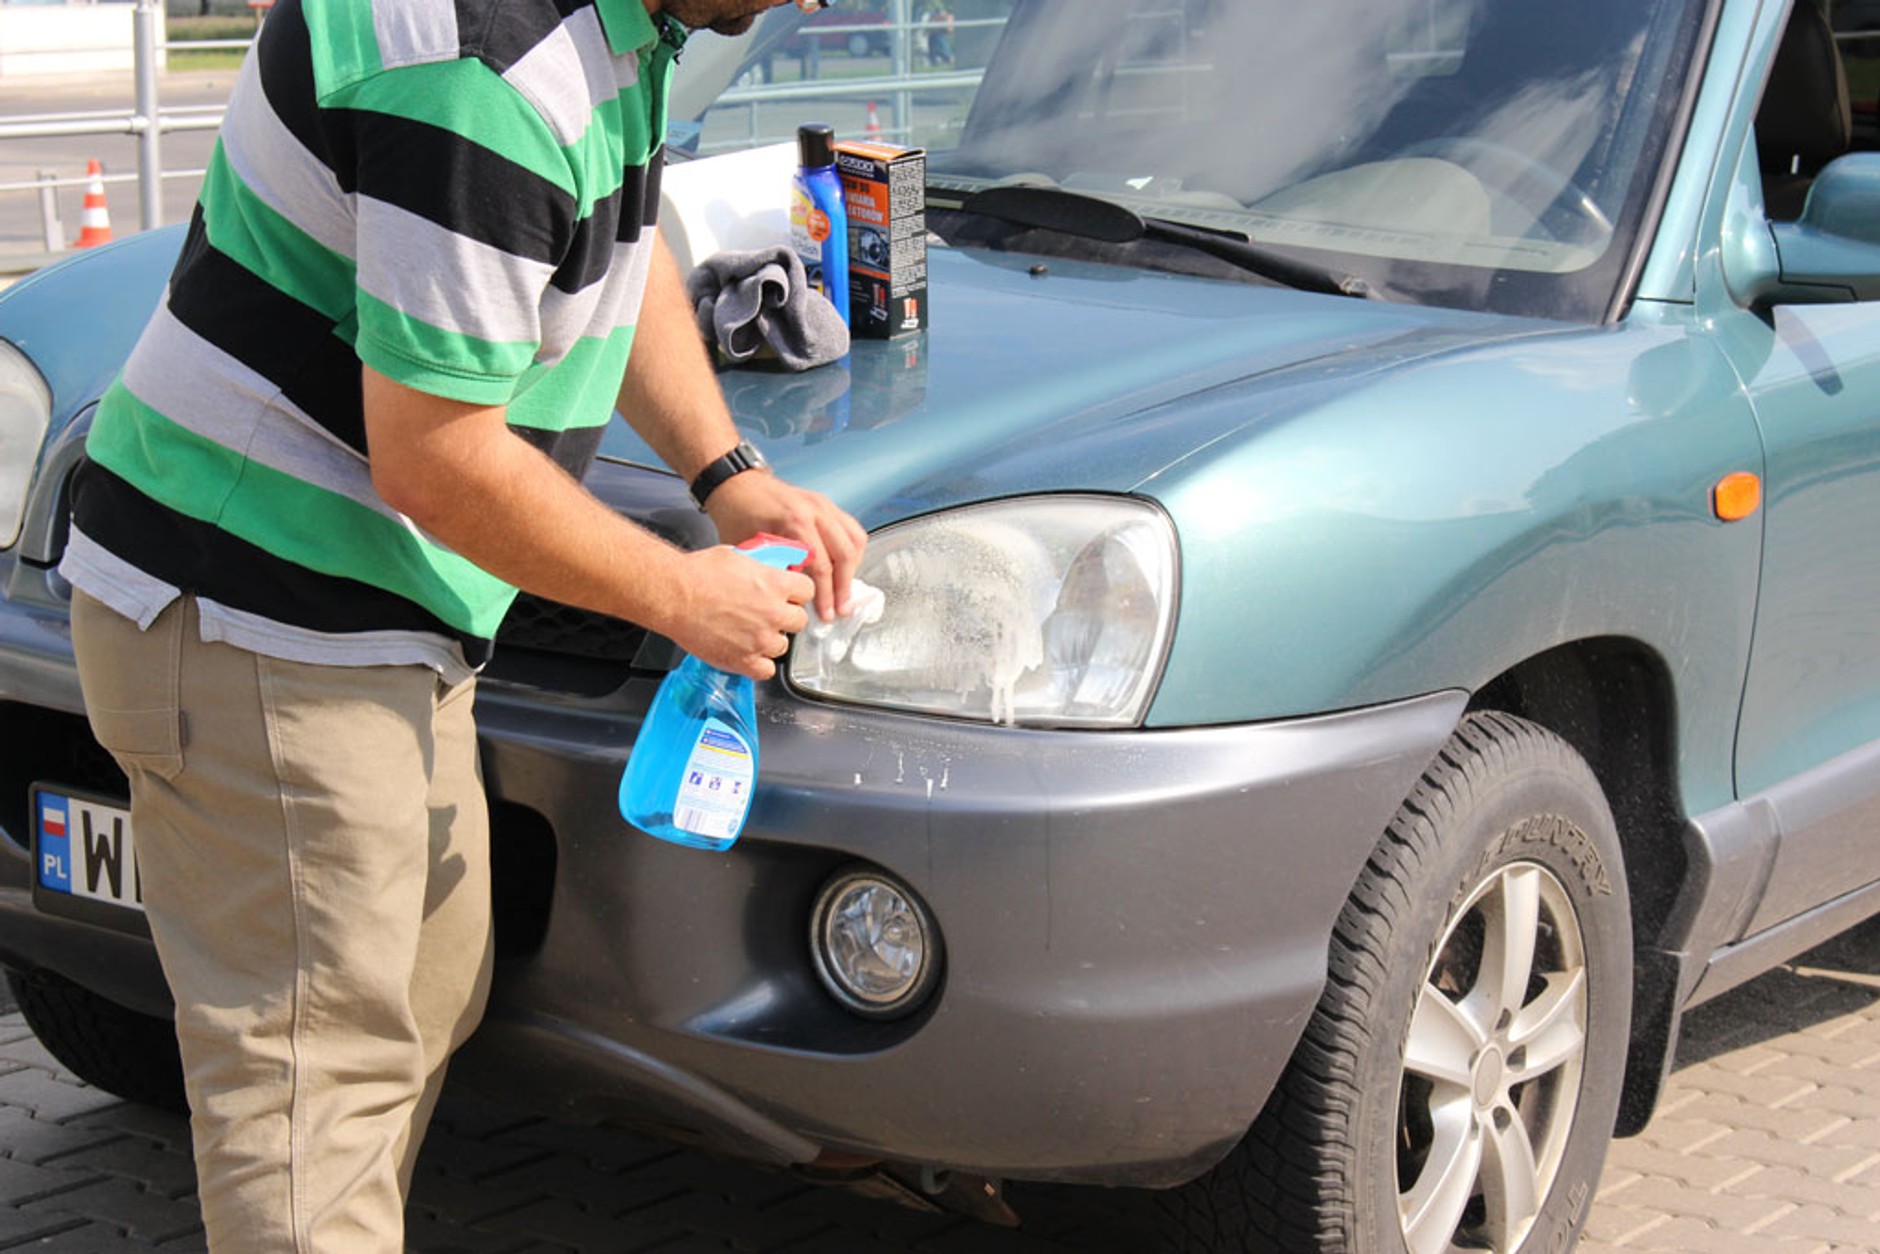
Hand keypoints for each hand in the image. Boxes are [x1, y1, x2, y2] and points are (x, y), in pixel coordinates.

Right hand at [667, 545, 814, 679]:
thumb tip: (771, 571)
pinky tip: (748, 653)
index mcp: (775, 585)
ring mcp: (760, 640)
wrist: (673, 595)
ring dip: (771, 640)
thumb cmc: (698, 573)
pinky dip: (759, 664)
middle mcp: (773, 614)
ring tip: (752, 632)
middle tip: (769, 613)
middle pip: (800, 621)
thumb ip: (762, 568)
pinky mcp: (743, 660)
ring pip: (783, 646)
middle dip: (786, 616)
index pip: (808, 591)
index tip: (788, 594)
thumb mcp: (739, 557)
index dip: (796, 592)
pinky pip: (766, 670)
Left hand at [705, 471, 866, 622]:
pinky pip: (851, 528)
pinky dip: (852, 550)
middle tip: (840, 609)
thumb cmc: (737, 515)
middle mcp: (815, 510)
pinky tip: (844, 567)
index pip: (821, 565)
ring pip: (855, 540)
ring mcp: (824, 504)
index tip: (825, 614)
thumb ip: (776, 572)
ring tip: (844, 591)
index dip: (825, 595)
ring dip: (852, 569)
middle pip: (845, 554)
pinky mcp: (827, 503)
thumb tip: (795, 601)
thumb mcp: (751, 549)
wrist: (736, 485)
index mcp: (796, 522)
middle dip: (843, 587)